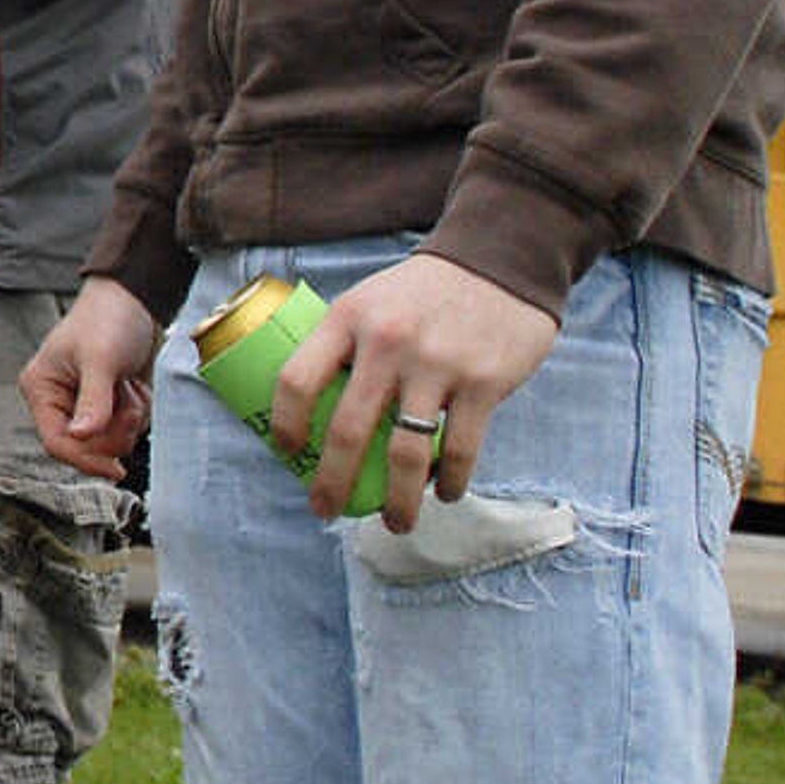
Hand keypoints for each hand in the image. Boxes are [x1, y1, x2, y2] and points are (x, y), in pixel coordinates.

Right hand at [21, 277, 161, 480]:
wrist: (136, 300)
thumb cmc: (107, 318)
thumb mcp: (99, 359)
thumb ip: (92, 402)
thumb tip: (82, 436)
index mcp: (42, 389)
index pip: (56, 442)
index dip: (84, 459)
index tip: (113, 468)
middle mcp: (59, 401)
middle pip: (85, 448)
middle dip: (113, 431)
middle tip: (126, 404)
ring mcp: (85, 405)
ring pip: (109, 441)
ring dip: (128, 420)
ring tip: (128, 388)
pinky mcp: (108, 406)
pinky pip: (126, 430)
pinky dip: (137, 413)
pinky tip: (134, 388)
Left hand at [280, 251, 558, 529]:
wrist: (499, 260)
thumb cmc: (422, 291)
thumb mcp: (369, 299)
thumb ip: (345, 344)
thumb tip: (315, 408)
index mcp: (347, 319)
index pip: (296, 379)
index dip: (286, 424)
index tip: (287, 453)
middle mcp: (386, 342)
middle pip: (348, 430)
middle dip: (332, 482)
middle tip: (325, 509)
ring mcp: (437, 364)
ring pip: (407, 453)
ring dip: (398, 501)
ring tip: (394, 523)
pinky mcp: (484, 382)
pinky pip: (460, 449)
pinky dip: (451, 481)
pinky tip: (444, 494)